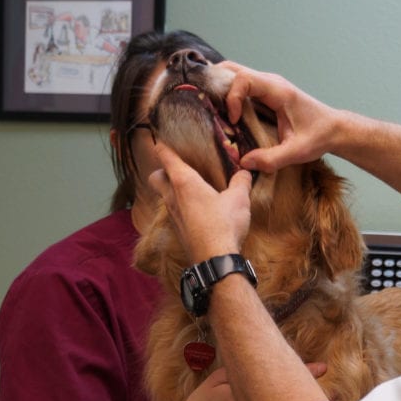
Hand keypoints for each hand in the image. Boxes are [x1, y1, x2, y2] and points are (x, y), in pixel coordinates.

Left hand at [149, 141, 251, 262]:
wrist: (215, 260)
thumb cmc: (224, 225)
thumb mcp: (239, 199)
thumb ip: (241, 182)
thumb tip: (245, 172)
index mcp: (184, 182)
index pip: (165, 156)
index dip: (163, 146)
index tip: (163, 139)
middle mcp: (173, 197)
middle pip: (155, 177)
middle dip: (162, 170)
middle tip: (178, 168)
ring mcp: (173, 216)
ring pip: (164, 196)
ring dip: (172, 190)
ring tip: (191, 190)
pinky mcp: (178, 231)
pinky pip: (174, 213)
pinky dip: (181, 208)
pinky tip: (198, 212)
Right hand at [220, 61, 340, 173]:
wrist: (334, 128)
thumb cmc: (318, 137)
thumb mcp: (297, 153)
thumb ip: (272, 159)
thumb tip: (243, 163)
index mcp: (278, 91)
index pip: (244, 79)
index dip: (232, 96)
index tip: (232, 118)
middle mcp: (270, 82)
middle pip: (232, 68)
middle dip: (214, 84)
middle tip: (204, 105)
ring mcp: (266, 85)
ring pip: (233, 73)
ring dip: (218, 87)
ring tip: (208, 108)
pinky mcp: (264, 92)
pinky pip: (240, 85)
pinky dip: (226, 93)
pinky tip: (220, 111)